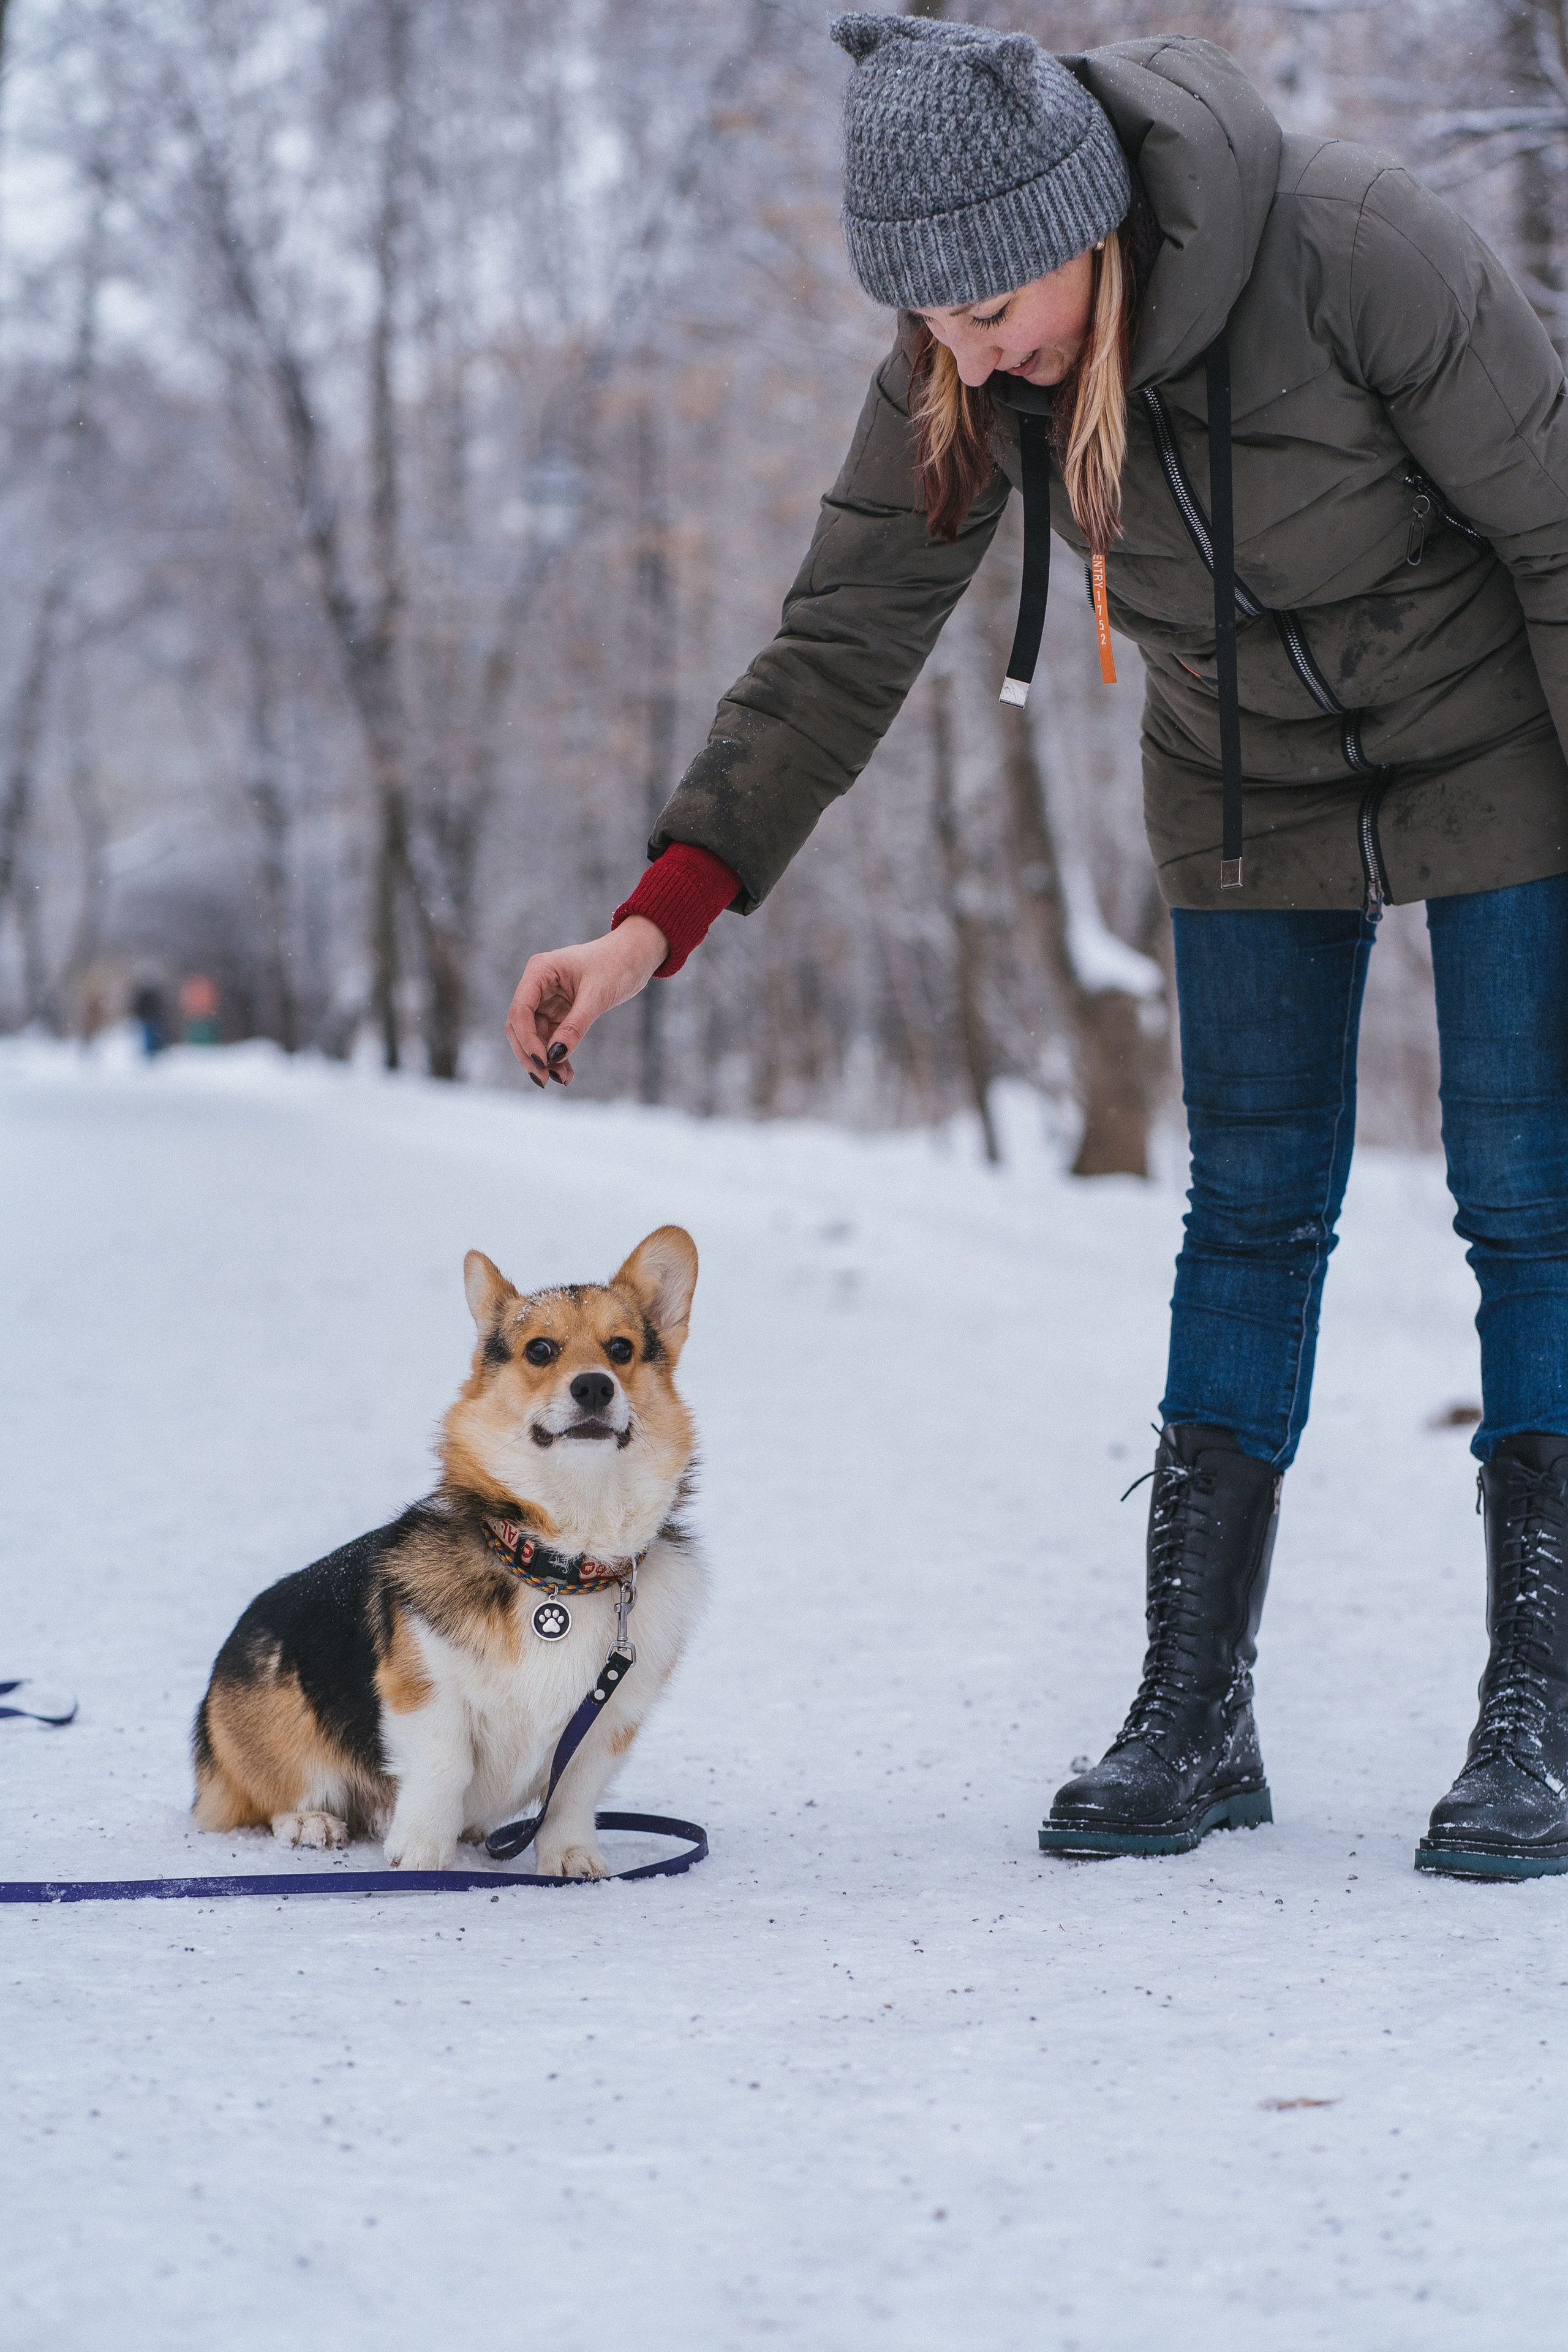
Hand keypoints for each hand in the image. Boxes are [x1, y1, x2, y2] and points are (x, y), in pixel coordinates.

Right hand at [505, 918, 666, 1086]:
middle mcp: (537, 985)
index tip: (543, 1063)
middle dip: (530, 1055)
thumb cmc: (618, 964)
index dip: (527, 1040)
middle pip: (519, 1026)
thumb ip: (575, 1026)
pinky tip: (567, 1073)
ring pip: (534, 1037)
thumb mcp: (597, 996)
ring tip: (564, 1079)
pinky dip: (557, 1056)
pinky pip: (551, 1038)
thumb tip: (554, 1057)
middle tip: (544, 1081)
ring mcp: (546, 999)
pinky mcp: (559, 1011)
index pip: (520, 1010)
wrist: (636, 955)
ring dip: (546, 1060)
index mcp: (540, 971)